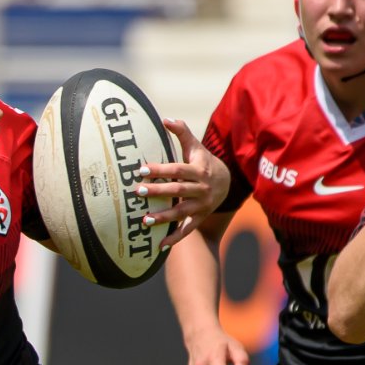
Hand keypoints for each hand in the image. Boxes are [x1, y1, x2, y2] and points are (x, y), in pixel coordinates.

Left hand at [139, 119, 231, 249]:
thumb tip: (165, 118)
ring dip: (163, 217)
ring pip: (181, 212)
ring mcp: (202, 206)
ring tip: (144, 220)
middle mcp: (202, 189)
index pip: (177, 170)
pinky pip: (188, 230)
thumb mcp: (196, 147)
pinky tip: (159, 245)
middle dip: (158, 191)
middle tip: (137, 192)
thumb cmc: (203, 162)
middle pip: (178, 190)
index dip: (160, 169)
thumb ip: (182, 132)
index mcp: (199, 171)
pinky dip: (174, 238)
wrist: (227, 183)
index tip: (141, 170)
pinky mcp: (200, 219)